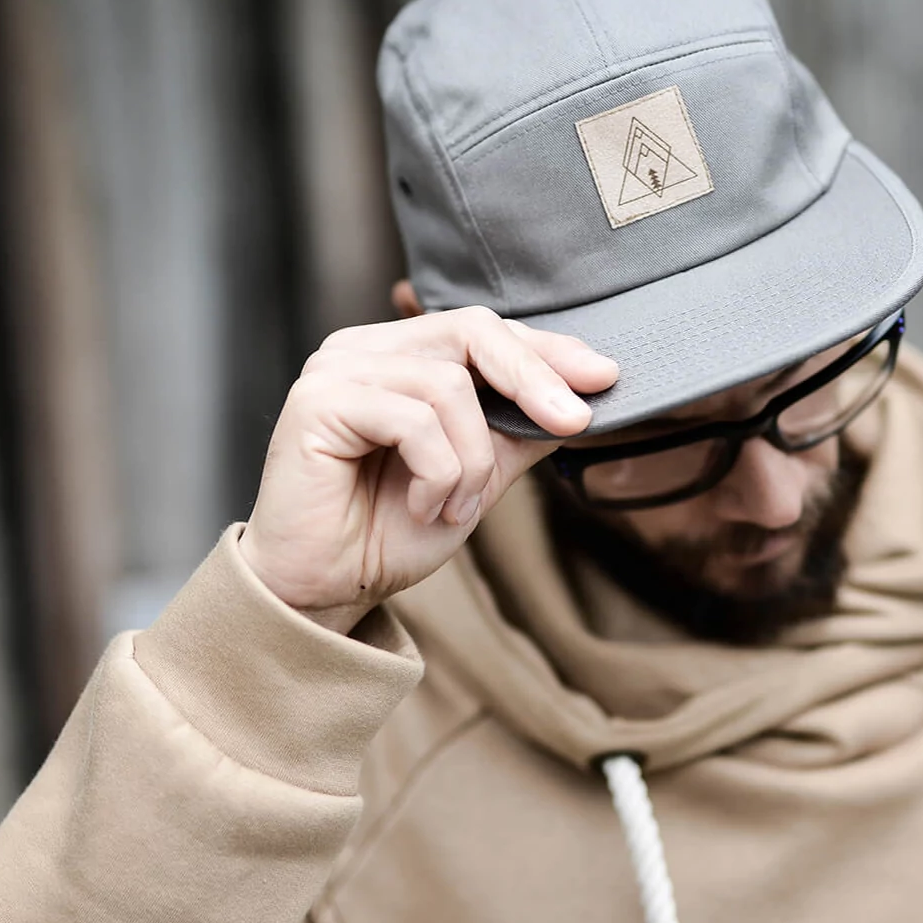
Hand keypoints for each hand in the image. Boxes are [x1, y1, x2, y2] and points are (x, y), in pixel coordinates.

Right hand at [236, 308, 617, 634]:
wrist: (322, 590)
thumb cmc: (386, 533)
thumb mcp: (476, 476)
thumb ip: (515, 431)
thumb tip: (582, 397)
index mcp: (397, 355)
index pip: (482, 332)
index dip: (546, 350)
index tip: (604, 377)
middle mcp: (363, 349)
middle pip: (471, 333)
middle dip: (534, 379)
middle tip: (576, 421)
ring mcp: (335, 369)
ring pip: (448, 385)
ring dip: (473, 459)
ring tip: (458, 506)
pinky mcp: (318, 401)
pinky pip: (413, 420)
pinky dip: (438, 472)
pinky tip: (424, 506)